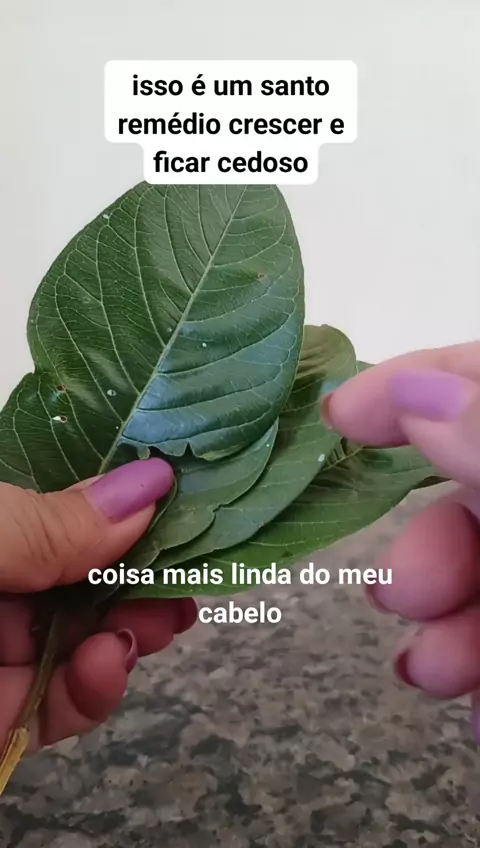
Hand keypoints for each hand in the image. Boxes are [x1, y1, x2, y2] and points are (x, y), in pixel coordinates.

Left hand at [0, 458, 196, 751]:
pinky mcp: (5, 716)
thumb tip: (151, 484)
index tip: (182, 500)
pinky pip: (67, 704)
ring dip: (134, 628)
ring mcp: (2, 649)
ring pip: (90, 636)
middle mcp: (4, 582)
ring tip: (159, 619)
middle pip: (90, 571)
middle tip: (187, 570)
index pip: (68, 503)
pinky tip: (110, 665)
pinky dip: (99, 688)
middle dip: (144, 573)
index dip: (125, 503)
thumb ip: (52, 523)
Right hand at [323, 342, 479, 737]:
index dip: (413, 380)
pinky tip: (476, 710)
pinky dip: (477, 673)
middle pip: (473, 487)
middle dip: (426, 544)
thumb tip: (419, 391)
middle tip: (399, 594)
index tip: (336, 412)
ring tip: (431, 673)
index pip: (478, 378)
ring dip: (446, 627)